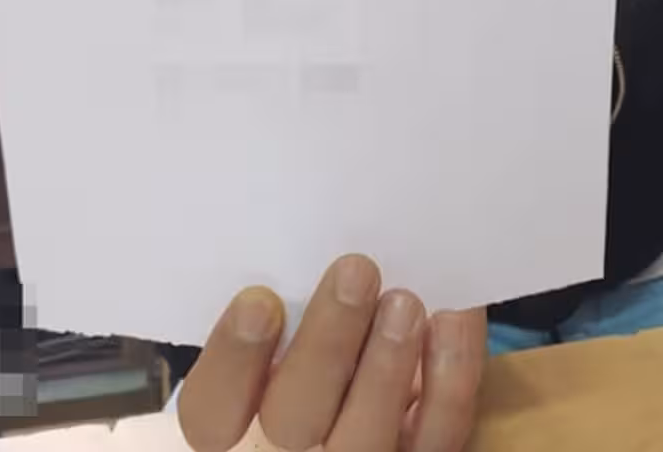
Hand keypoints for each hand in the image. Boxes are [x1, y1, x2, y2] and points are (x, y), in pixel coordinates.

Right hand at [176, 254, 486, 451]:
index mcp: (239, 412)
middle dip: (326, 344)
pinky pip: (440, 431)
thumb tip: (311, 233)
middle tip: (355, 271)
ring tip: (404, 301)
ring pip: (366, 438)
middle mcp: (289, 446)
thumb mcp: (285, 323)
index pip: (211, 409)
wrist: (372, 386)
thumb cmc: (318, 334)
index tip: (259, 300)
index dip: (231, 360)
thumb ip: (287, 298)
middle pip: (293, 418)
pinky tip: (451, 319)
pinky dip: (450, 375)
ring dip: (386, 366)